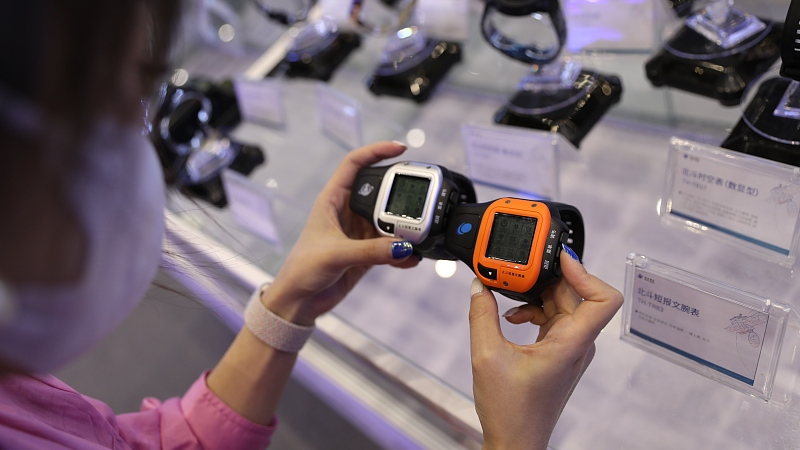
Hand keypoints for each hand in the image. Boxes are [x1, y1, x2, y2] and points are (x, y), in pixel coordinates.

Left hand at [261, 141, 418, 325]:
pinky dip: (404, 252)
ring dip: (405, 226)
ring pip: (389, 219)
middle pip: (380, 190)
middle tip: (418, 196)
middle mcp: (347, 212)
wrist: (299, 301)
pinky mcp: (367, 253)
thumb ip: (371, 251)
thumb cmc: (303, 270)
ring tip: (419, 232)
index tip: (401, 148)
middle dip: (400, 191)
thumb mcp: (335, 255)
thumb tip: (403, 247)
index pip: (354, 163)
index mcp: (332, 200)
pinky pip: (392, 247)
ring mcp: (358, 232)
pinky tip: (413, 258)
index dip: (376, 151)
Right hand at [469, 248, 622, 449]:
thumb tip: (480, 286)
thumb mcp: (486, 355)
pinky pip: (553, 318)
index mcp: (571, 343)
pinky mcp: (559, 352)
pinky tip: (512, 316)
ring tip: (510, 293)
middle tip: (520, 268)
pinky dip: (534, 309)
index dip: (586, 273)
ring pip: (563, 304)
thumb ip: (482, 314)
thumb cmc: (510, 410)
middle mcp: (577, 343)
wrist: (516, 441)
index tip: (559, 260)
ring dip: (538, 294)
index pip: (603, 298)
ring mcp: (570, 348)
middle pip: (576, 294)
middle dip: (548, 277)